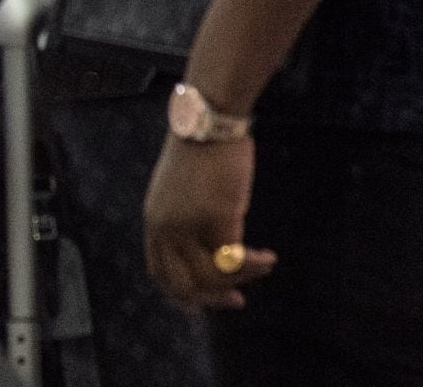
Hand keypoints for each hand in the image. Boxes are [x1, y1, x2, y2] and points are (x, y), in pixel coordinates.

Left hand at [143, 134, 276, 308]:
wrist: (209, 119)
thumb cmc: (202, 148)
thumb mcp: (182, 190)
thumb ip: (186, 220)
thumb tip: (212, 250)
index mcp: (154, 220)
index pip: (160, 273)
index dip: (182, 295)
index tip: (206, 302)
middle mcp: (164, 228)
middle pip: (182, 285)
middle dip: (210, 299)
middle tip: (236, 301)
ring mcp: (188, 226)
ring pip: (211, 276)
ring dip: (241, 278)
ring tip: (264, 266)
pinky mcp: (216, 218)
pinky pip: (234, 259)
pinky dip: (253, 264)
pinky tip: (268, 258)